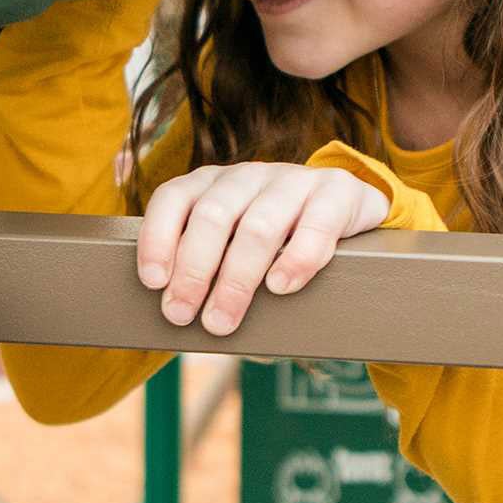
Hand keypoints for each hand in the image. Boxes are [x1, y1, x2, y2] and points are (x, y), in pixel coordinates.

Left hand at [137, 162, 391, 335]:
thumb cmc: (277, 248)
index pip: (174, 198)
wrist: (349, 215)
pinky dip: (295, 259)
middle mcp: (248, 176)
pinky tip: (280, 287)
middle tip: (181, 315)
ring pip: (259, 225)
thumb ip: (211, 277)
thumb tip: (185, 326)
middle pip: (213, 216)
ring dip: (236, 279)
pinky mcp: (337, 192)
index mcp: (213, 184)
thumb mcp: (236, 251)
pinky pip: (315, 224)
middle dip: (192, 270)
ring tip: (221, 320)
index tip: (153, 282)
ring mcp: (293, 180)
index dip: (157, 237)